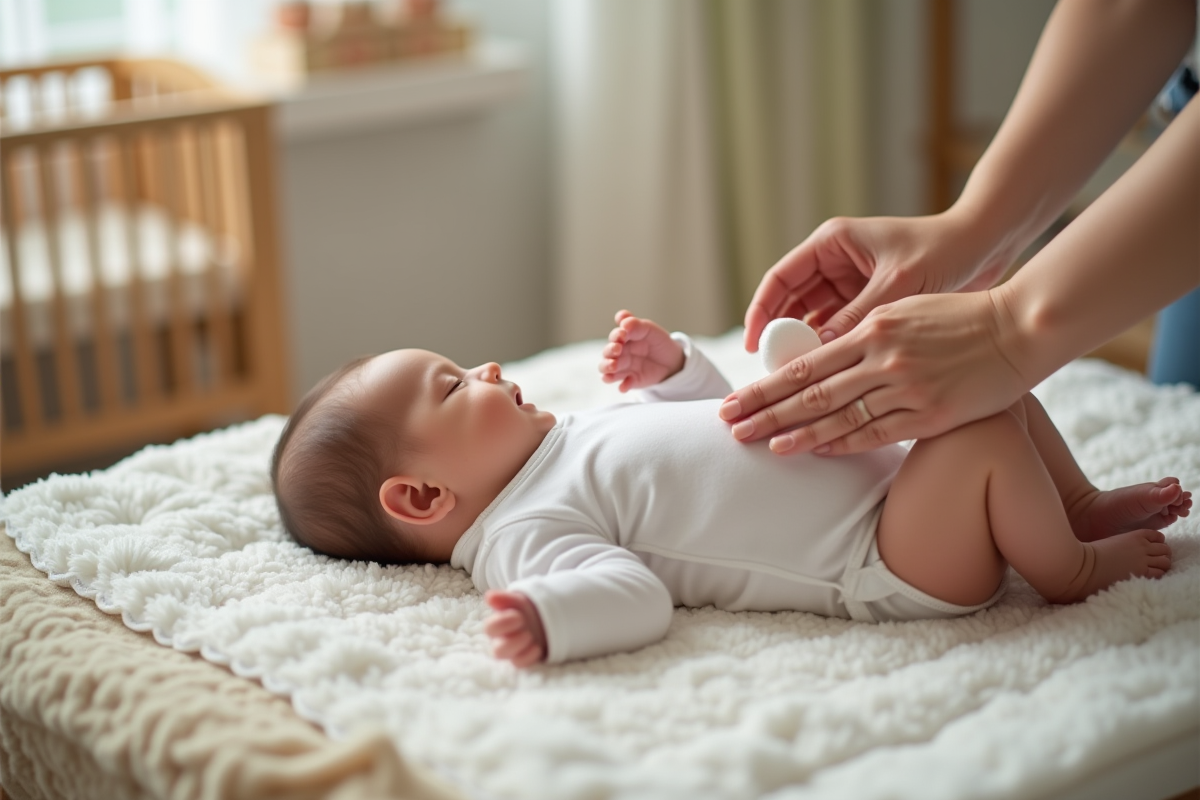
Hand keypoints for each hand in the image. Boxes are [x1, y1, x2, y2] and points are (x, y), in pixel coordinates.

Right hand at [483, 590, 546, 667]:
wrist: (543, 618)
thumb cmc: (525, 610)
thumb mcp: (517, 602)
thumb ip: (504, 599)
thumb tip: (489, 597)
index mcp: (498, 625)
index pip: (490, 628)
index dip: (502, 623)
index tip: (518, 616)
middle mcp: (501, 640)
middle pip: (496, 649)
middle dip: (511, 639)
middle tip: (525, 630)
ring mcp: (511, 652)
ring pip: (506, 658)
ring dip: (517, 646)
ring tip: (530, 636)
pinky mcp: (522, 659)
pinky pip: (519, 664)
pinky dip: (528, 656)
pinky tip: (537, 647)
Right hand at [599, 310, 684, 391]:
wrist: (672, 360)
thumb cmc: (658, 342)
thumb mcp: (651, 330)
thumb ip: (636, 325)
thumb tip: (622, 322)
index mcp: (624, 338)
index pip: (614, 336)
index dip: (616, 335)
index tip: (623, 334)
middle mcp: (620, 353)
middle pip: (607, 353)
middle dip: (609, 351)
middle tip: (618, 349)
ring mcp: (624, 367)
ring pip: (607, 369)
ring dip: (607, 368)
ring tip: (613, 367)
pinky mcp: (630, 381)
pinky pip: (622, 385)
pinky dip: (622, 386)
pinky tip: (626, 385)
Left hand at [722, 290, 1029, 454]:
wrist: (1019, 328)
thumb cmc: (959, 316)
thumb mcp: (904, 311)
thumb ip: (863, 333)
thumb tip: (823, 358)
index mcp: (872, 329)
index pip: (803, 365)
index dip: (764, 388)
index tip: (734, 403)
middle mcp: (882, 359)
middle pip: (808, 394)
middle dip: (764, 413)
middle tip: (729, 428)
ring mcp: (905, 389)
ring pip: (837, 418)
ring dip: (795, 435)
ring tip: (764, 447)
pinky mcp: (929, 415)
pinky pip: (876, 434)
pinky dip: (842, 444)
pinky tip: (815, 451)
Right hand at [743, 212, 1008, 352]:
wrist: (988, 246)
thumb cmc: (944, 251)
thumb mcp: (897, 284)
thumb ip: (857, 316)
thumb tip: (820, 354)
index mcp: (832, 243)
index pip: (780, 280)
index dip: (761, 313)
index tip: (753, 345)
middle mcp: (836, 262)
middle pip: (791, 304)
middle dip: (779, 338)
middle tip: (770, 373)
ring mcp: (851, 283)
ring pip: (813, 320)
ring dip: (804, 348)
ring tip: (795, 383)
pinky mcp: (868, 302)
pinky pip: (838, 330)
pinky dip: (832, 351)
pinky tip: (828, 377)